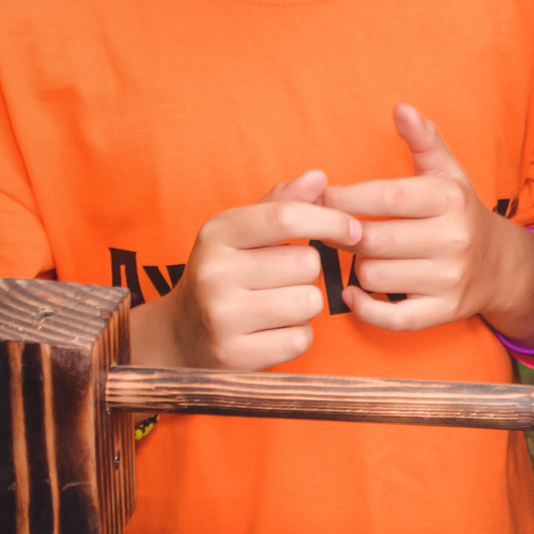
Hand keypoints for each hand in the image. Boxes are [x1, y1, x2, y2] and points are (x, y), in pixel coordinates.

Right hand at [136, 170, 360, 370]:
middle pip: (306, 263)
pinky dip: (296, 336)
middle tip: (281, 280)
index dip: (330, 220)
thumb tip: (318, 178)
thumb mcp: (242, 234)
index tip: (353, 230)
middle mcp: (214, 272)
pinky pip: (300, 339)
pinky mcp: (235, 355)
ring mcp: (222, 316)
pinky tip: (270, 331)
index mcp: (217, 233)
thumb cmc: (226, 276)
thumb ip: (281, 204)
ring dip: (305, 306)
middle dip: (308, 272)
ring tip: (275, 306)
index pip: (286, 216)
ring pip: (309, 302)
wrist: (180, 336)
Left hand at [321, 106, 514, 332]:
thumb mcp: (447, 173)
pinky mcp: (444, 311)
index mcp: (449, 199)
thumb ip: (423, 140)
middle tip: (328, 229)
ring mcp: (450, 278)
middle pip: (371, 239)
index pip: (385, 197)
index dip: (343, 199)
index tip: (318, 198)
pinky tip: (355, 292)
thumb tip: (401, 108)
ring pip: (373, 275)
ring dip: (355, 267)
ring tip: (356, 256)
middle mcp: (454, 239)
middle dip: (342, 233)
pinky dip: (365, 307)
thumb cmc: (459, 214)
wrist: (501, 266)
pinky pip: (391, 317)